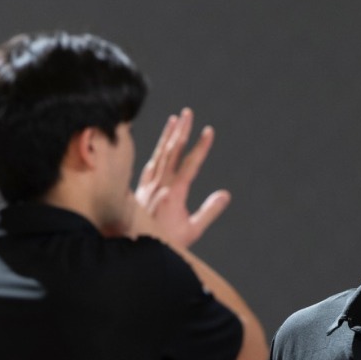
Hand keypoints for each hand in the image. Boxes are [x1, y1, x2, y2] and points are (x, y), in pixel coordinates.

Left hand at [128, 107, 230, 247]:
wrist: (135, 247)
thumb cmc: (166, 241)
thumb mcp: (192, 230)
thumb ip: (209, 211)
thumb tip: (225, 195)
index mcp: (174, 193)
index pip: (190, 164)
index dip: (201, 147)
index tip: (209, 131)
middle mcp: (159, 185)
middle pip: (172, 151)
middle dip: (182, 130)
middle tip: (188, 113)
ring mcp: (148, 185)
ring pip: (160, 154)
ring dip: (168, 135)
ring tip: (175, 119)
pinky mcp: (141, 188)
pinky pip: (149, 164)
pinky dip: (156, 152)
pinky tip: (162, 146)